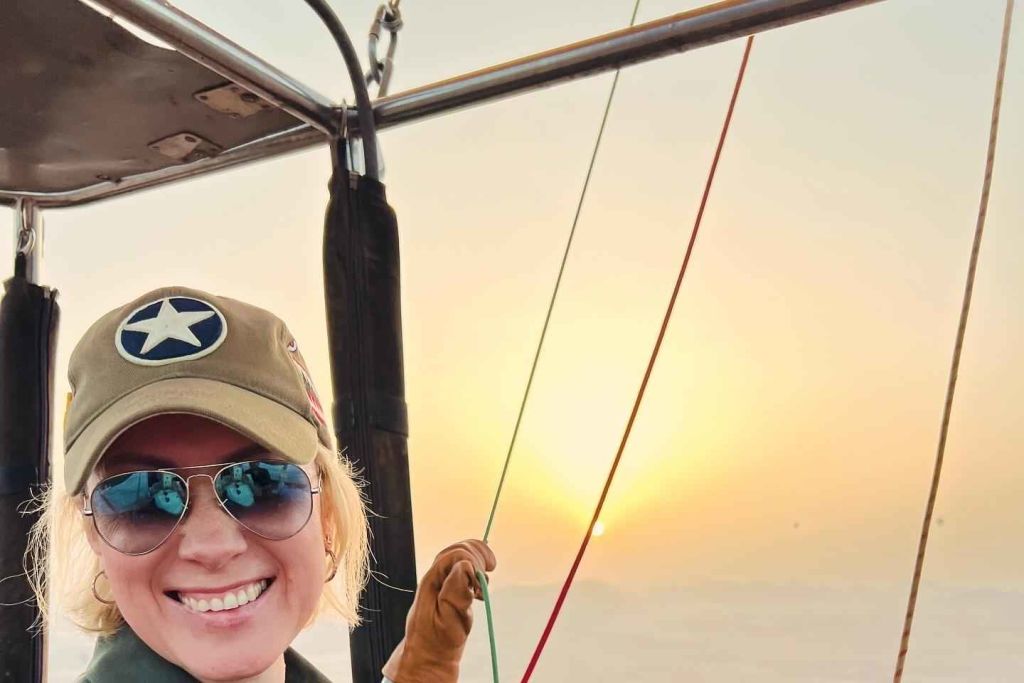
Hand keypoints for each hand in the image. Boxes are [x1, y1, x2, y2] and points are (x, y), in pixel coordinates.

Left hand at [382, 539, 496, 682]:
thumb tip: (465, 565)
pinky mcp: (450, 592)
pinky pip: (464, 572)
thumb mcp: (446, 619)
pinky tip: (481, 592)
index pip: (456, 554)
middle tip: (490, 569)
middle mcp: (436, 578)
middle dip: (477, 555)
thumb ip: (455, 591)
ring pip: (462, 558)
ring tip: (484, 584)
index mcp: (432, 580)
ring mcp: (443, 584)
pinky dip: (477, 575)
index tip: (482, 580)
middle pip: (458, 550)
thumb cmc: (436, 643)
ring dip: (478, 564)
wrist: (429, 660)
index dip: (473, 561)